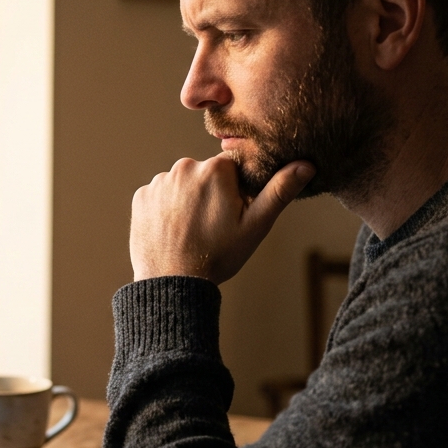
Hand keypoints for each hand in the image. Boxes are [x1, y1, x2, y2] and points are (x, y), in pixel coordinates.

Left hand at [130, 155, 314, 284]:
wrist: (172, 282)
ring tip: (192, 231)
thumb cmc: (218, 255)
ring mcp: (158, 182)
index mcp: (215, 169)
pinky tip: (173, 232)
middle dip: (210, 194)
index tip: (231, 215)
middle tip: (212, 227)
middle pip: (205, 175)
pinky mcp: (141, 197)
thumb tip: (306, 165)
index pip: (232, 169)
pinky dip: (166, 210)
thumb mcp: (255, 225)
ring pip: (181, 185)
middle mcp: (183, 167)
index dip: (236, 192)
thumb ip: (279, 191)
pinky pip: (159, 196)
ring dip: (187, 201)